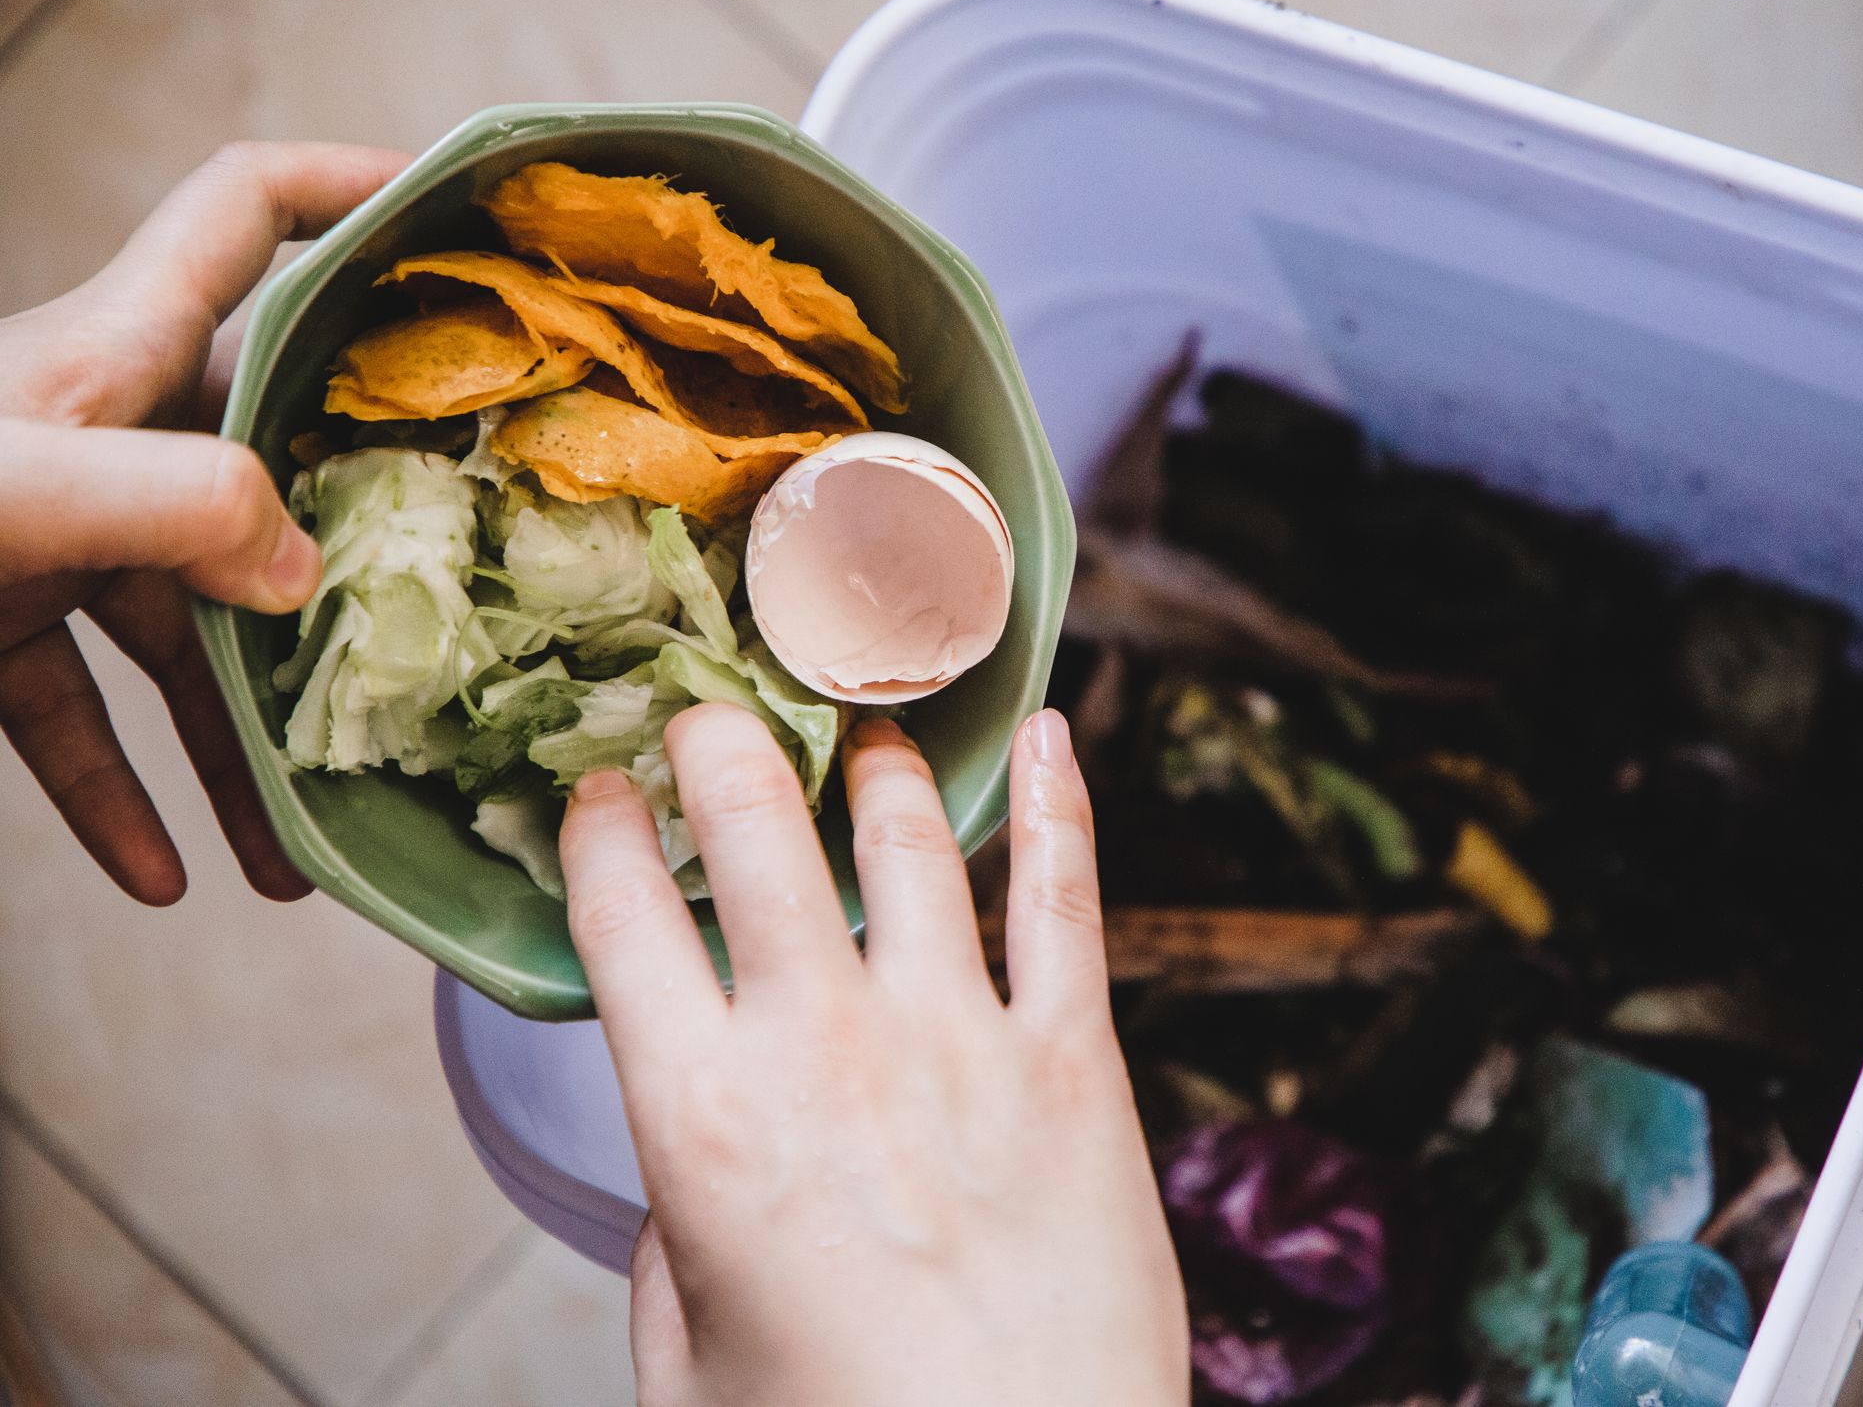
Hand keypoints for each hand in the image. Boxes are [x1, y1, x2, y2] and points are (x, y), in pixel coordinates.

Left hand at [0, 141, 409, 903]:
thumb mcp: (20, 486)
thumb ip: (179, 504)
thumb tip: (300, 573)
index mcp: (119, 356)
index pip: (251, 215)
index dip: (351, 187)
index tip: (449, 220)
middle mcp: (106, 436)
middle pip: (268, 478)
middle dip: (349, 571)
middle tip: (427, 642)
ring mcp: (53, 536)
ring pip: (184, 635)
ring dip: (238, 746)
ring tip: (295, 856)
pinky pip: (80, 716)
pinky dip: (121, 795)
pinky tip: (165, 876)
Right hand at [560, 707, 1189, 1406]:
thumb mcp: (685, 1361)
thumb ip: (676, 1233)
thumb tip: (698, 1153)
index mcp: (703, 1119)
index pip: (620, 915)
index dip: (596, 829)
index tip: (595, 793)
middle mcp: (827, 1047)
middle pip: (756, 826)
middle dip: (720, 741)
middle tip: (713, 713)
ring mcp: (962, 1040)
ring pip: (908, 835)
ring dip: (873, 760)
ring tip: (862, 726)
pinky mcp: (1075, 1064)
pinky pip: (1065, 898)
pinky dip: (1059, 801)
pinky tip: (1049, 734)